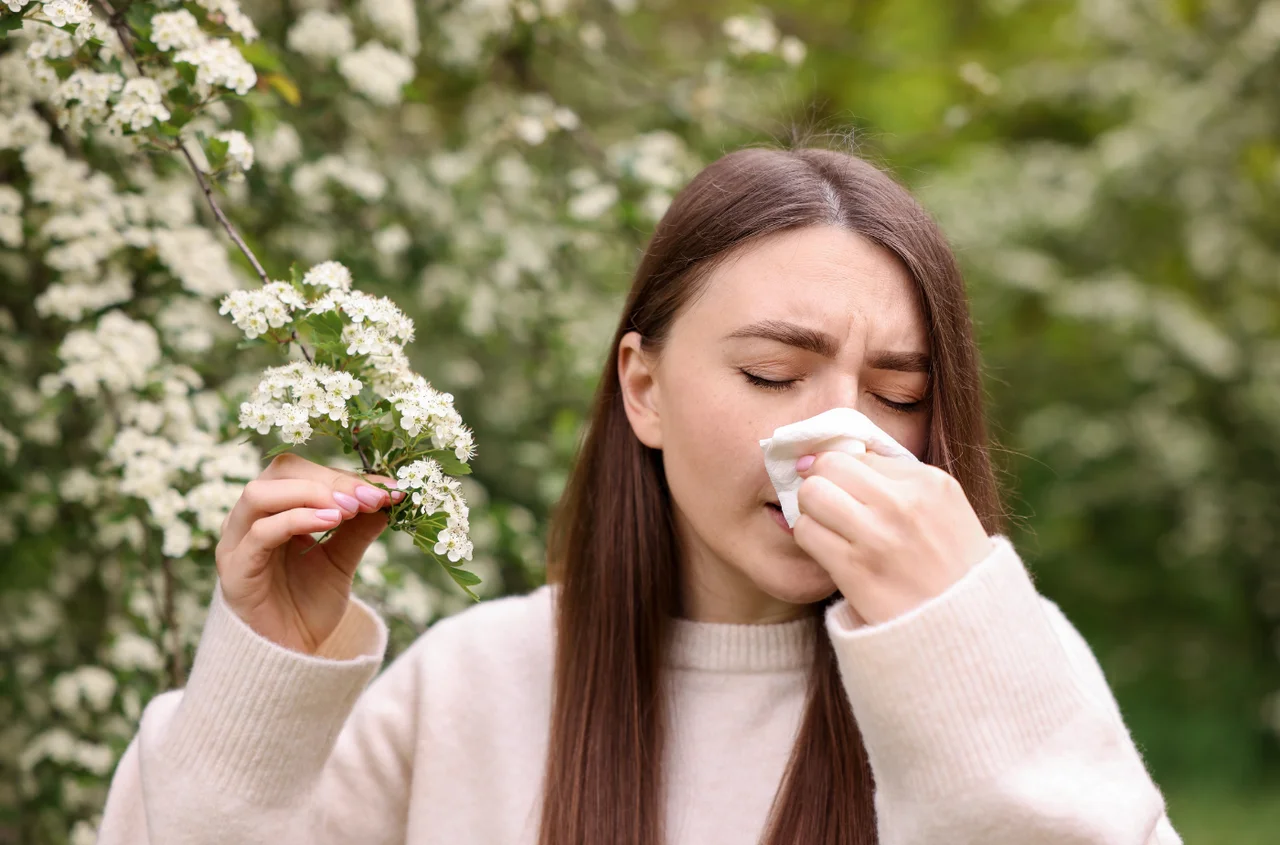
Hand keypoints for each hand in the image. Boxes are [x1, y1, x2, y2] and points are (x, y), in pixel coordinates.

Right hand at [215, 452, 402, 653]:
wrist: (289, 656)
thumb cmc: (309, 604)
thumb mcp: (342, 559)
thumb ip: (359, 527)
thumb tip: (389, 494)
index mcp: (274, 509)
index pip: (304, 471)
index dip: (346, 475)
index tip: (388, 489)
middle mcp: (250, 519)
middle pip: (281, 472)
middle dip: (330, 479)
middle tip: (369, 496)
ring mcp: (236, 542)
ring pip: (261, 494)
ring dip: (311, 493)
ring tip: (351, 509)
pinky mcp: (235, 569)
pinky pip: (261, 533)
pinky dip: (297, 519)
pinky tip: (332, 522)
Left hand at [792, 451, 992, 625]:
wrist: (967, 630)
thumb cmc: (952, 567)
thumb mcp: (945, 510)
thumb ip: (901, 481)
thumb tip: (844, 456)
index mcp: (930, 483)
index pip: (861, 454)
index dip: (846, 471)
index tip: (846, 489)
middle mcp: (904, 504)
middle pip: (829, 465)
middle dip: (822, 481)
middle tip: (829, 504)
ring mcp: (878, 537)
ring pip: (811, 494)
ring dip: (812, 510)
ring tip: (829, 527)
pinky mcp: (854, 570)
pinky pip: (807, 532)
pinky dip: (810, 538)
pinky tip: (828, 550)